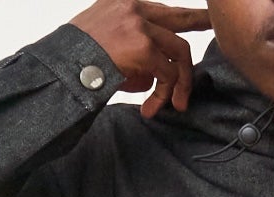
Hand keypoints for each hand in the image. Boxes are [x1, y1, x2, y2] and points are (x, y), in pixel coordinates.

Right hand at [70, 0, 210, 115]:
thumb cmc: (75, 60)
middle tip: (214, 28)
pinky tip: (150, 108)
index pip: (161, 9)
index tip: (201, 16)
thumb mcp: (102, 41)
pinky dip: (163, 95)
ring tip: (175, 105)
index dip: (184, 16)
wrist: (59, 65)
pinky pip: (167, 74)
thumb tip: (151, 76)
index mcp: (124, 3)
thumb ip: (131, 49)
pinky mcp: (142, 47)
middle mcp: (134, 7)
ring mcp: (140, 25)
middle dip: (201, 22)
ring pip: (179, 52)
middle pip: (179, 18)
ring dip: (180, 82)